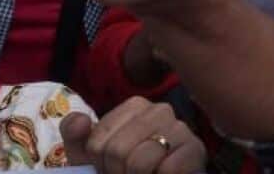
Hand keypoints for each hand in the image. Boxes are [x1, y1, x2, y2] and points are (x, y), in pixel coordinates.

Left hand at [62, 97, 206, 173]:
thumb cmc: (123, 171)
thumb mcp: (93, 159)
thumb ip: (78, 139)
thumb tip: (79, 120)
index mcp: (135, 106)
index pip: (98, 140)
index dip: (100, 163)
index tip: (112, 167)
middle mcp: (160, 110)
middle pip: (117, 150)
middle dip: (118, 172)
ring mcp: (181, 128)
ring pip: (141, 160)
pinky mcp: (196, 150)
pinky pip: (167, 168)